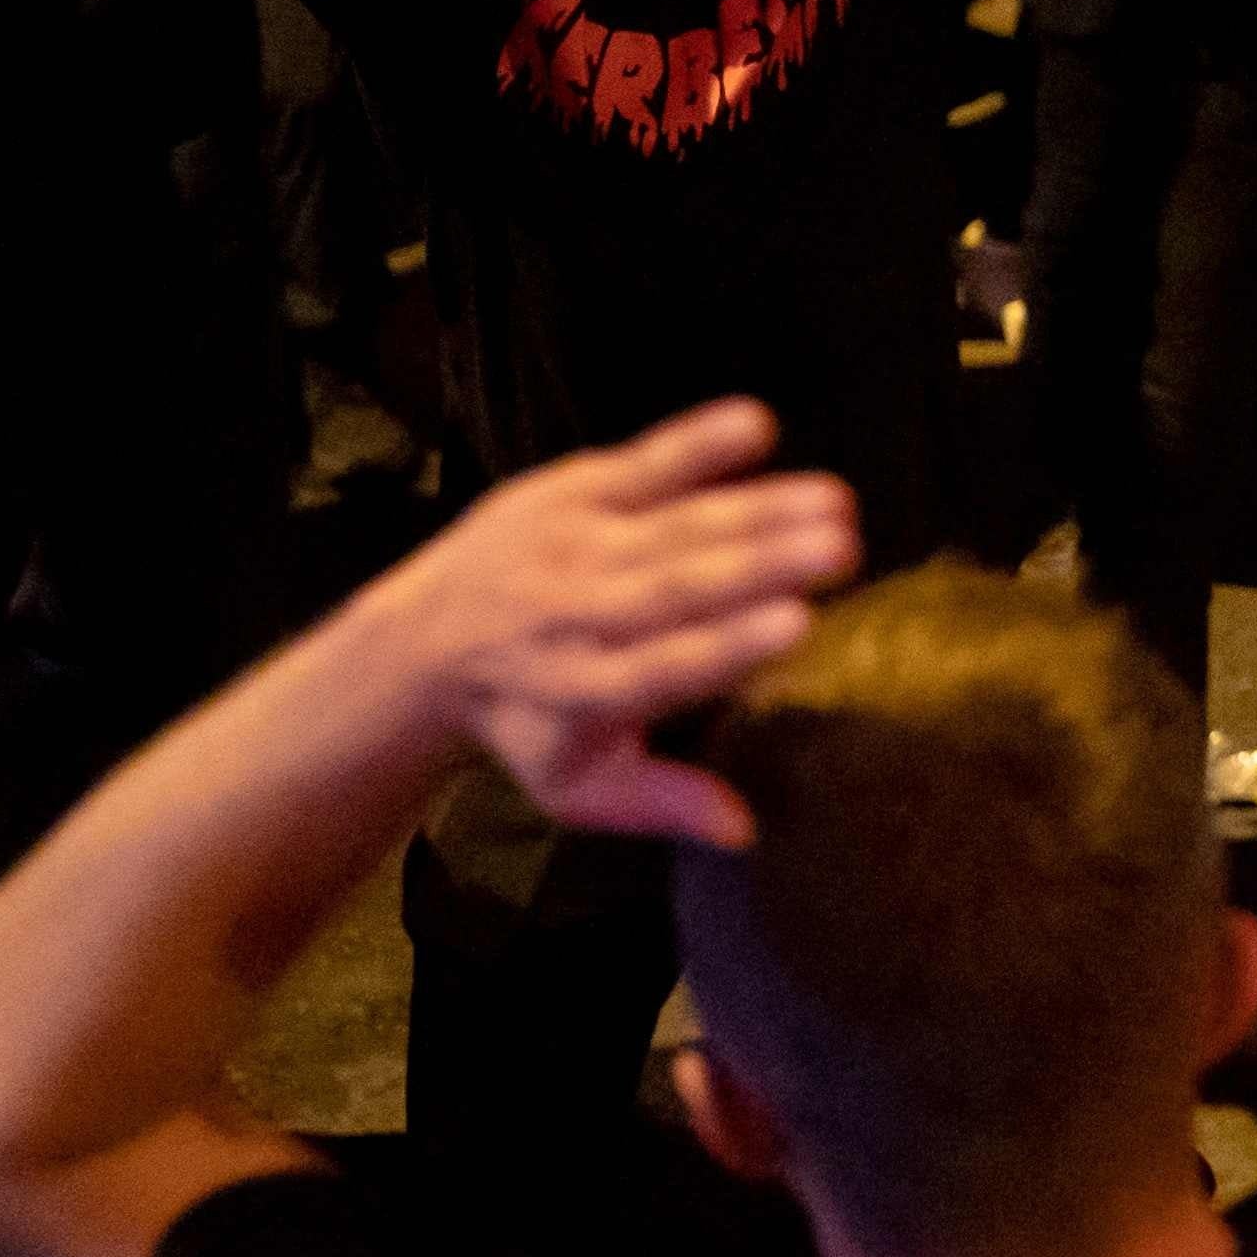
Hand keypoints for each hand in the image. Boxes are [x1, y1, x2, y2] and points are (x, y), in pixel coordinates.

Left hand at [380, 402, 863, 843]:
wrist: (416, 644)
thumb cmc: (525, 722)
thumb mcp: (577, 786)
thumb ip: (662, 803)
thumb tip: (746, 831)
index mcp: (580, 692)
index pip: (662, 668)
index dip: (730, 646)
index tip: (798, 626)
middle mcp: (573, 615)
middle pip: (674, 589)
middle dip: (759, 565)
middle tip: (840, 548)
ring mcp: (568, 546)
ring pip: (671, 526)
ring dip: (757, 508)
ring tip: (834, 500)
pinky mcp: (565, 494)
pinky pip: (638, 465)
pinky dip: (695, 446)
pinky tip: (758, 425)